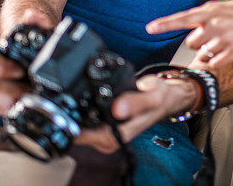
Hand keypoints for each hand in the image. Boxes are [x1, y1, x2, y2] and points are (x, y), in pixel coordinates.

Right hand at [0, 10, 53, 115]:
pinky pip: (0, 109)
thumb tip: (32, 15)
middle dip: (11, 90)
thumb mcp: (37, 29)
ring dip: (14, 100)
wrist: (30, 52)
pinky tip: (29, 104)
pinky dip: (15, 108)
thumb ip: (37, 20)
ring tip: (33, 97)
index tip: (19, 71)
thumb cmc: (30, 42)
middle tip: (32, 91)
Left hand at [75, 75, 198, 153]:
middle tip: (70, 96)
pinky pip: (88, 124)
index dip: (73, 126)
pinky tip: (88, 101)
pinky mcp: (106, 128)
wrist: (165, 99)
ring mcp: (108, 134)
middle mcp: (112, 138)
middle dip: (72, 117)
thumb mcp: (153, 94)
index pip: (87, 137)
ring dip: (78, 115)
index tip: (67, 110)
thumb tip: (117, 108)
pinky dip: (85, 112)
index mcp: (121, 134)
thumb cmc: (160, 97)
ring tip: (79, 94)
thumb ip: (136, 101)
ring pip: (82, 129)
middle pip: (80, 134)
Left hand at [146, 0, 232, 67]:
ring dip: (211, 53)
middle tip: (217, 39)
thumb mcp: (229, 7)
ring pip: (202, 54)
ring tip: (228, 45)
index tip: (149, 28)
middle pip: (191, 42)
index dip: (164, 24)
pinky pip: (215, 63)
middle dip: (200, 44)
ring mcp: (222, 39)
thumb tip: (194, 19)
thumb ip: (209, 13)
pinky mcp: (232, 53)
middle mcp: (214, 24)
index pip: (182, 18)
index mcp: (212, 11)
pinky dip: (221, 61)